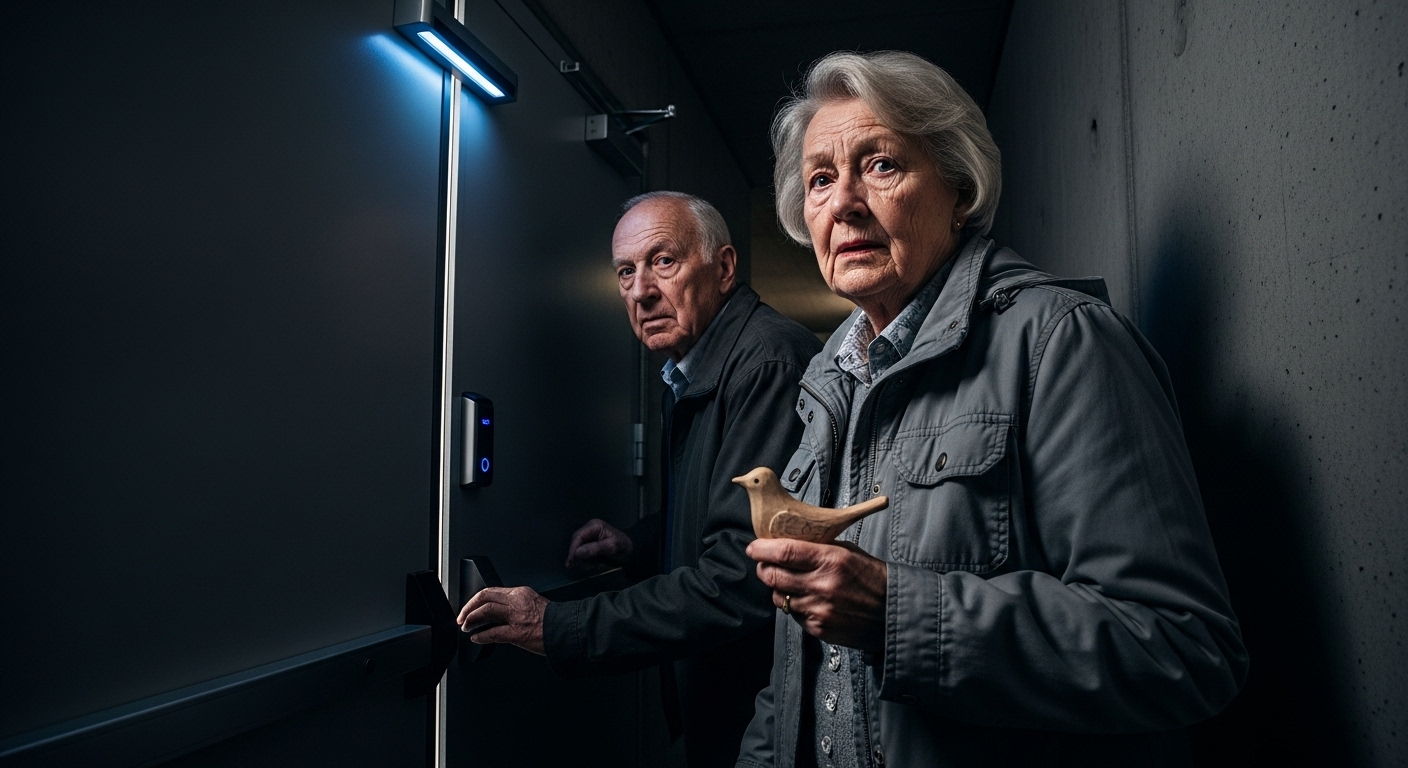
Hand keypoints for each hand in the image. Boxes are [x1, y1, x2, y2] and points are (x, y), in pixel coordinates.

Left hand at [456, 586, 547, 655]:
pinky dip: (481, 636)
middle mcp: (517, 601)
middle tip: (462, 616)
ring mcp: (516, 617)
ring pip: (485, 611)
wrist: (568, 630)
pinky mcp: (517, 633)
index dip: (476, 599)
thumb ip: (517, 606)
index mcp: (521, 593)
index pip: (492, 591)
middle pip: (484, 597)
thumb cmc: (554, 621)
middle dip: (469, 607)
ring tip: (466, 626)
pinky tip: (476, 638)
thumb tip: (499, 615)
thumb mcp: (534, 604)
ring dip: (471, 619)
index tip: (471, 606)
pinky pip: (492, 633)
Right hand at [564, 519, 633, 573]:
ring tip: (592, 566)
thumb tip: (577, 553)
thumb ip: (594, 549)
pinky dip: (586, 561)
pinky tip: (594, 565)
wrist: (631, 550)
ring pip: (578, 550)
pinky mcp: (590, 546)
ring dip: (582, 560)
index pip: (578, 536)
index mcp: (594, 526)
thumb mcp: (610, 546)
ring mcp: (589, 538)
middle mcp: (589, 530)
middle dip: (577, 556)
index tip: (571, 561)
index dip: (573, 549)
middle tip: (583, 566)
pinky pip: (583, 554)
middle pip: (576, 543)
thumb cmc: (623, 545)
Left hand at [747, 538, 887, 650]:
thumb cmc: (873, 579)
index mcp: (831, 560)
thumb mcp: (849, 552)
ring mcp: (819, 610)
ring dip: (780, 589)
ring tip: (791, 584)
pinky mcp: (819, 629)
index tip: (754, 548)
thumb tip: (787, 544)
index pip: (784, 552)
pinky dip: (797, 607)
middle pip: (774, 576)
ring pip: (780, 598)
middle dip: (764, 569)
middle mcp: (822, 586)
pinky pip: (795, 615)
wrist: (895, 613)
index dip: (763, 549)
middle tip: (765, 565)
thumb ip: (818, 549)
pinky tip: (810, 601)